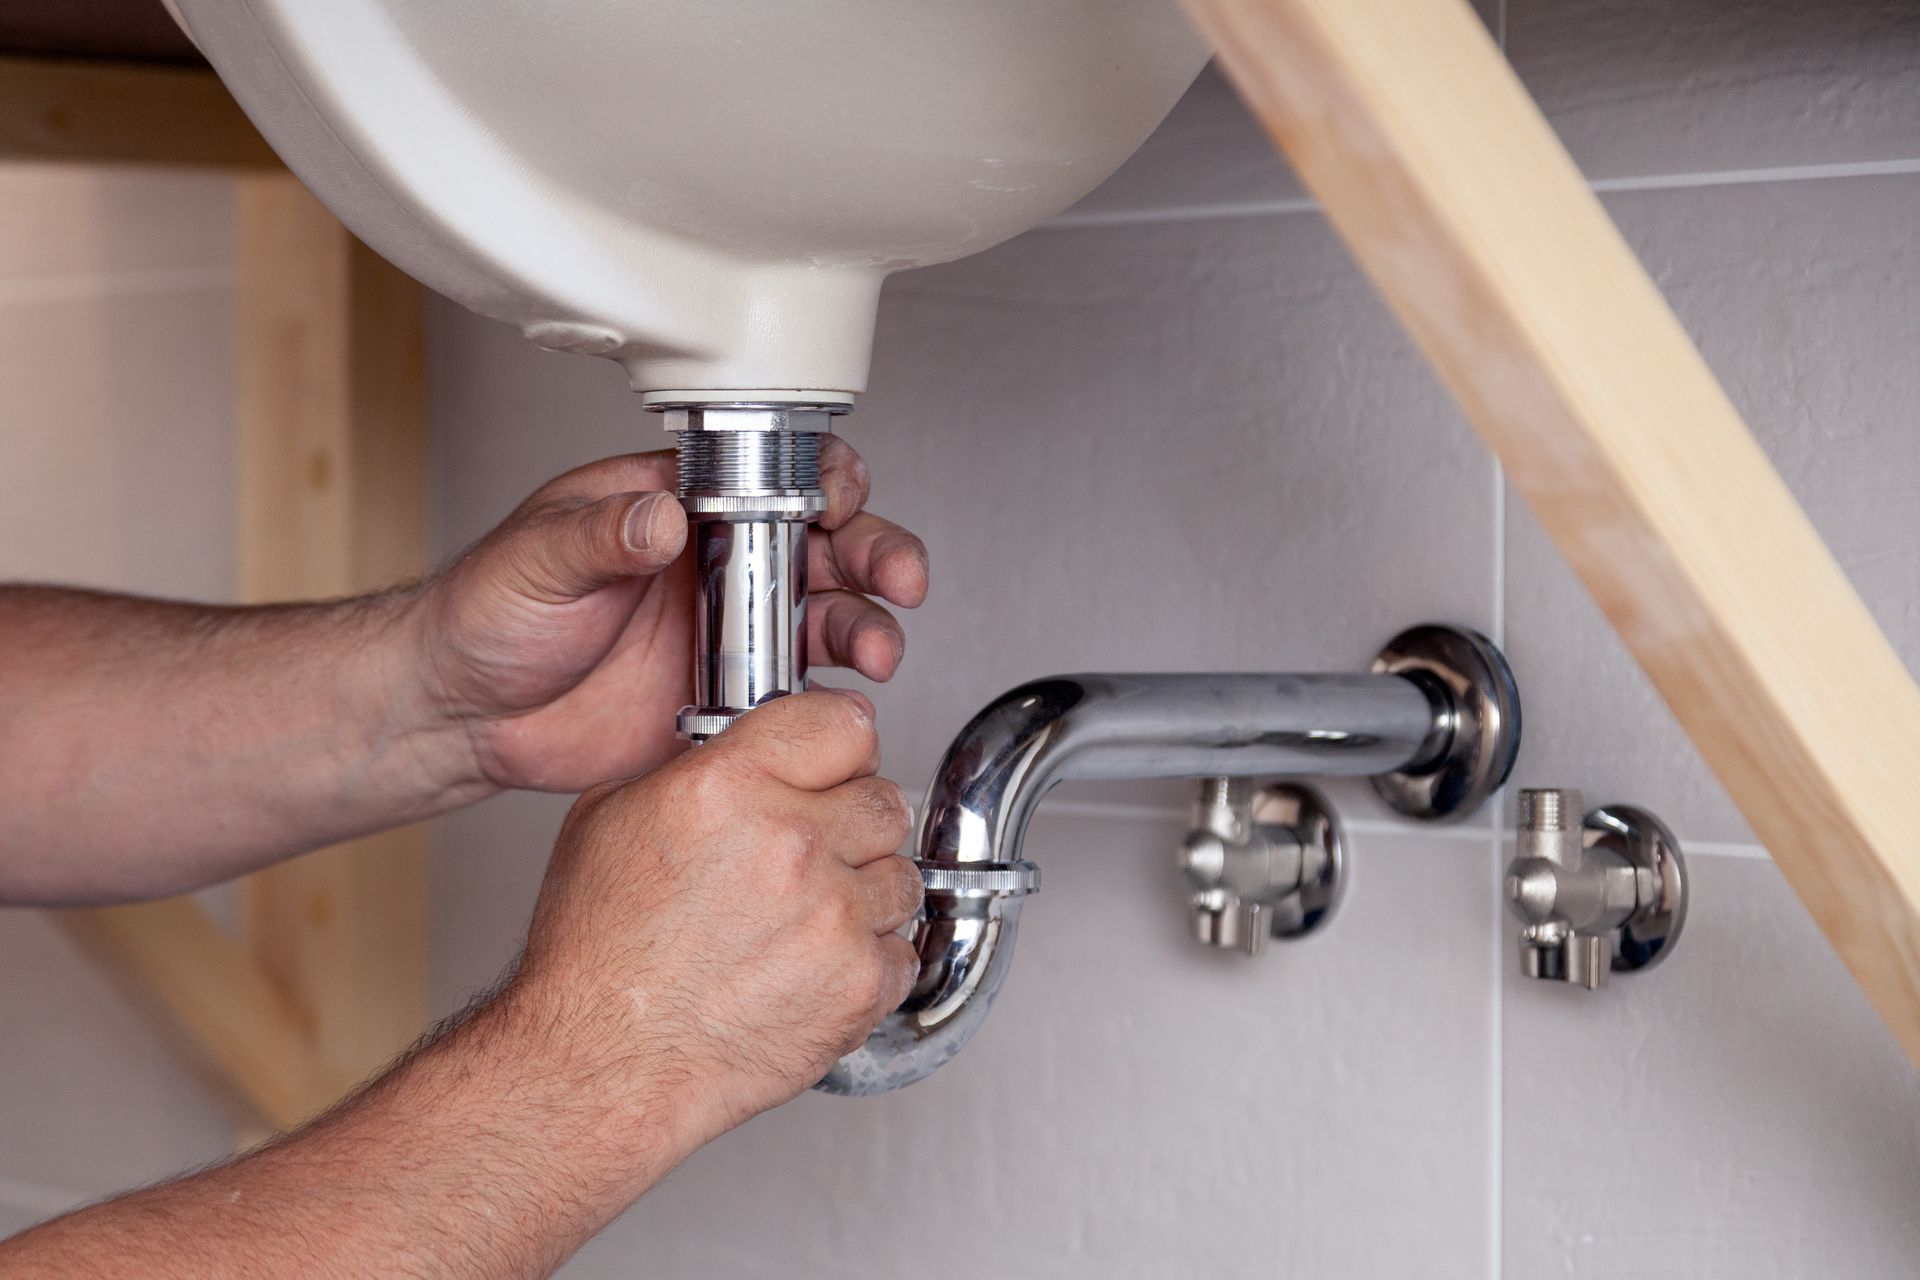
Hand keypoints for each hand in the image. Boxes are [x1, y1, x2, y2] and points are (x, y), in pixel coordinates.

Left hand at [407, 437, 927, 792]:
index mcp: (676, 507)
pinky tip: (838, 701)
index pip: (771, 473)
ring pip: (827, 615)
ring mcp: (728, 631)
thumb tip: (661, 514)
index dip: (823, 480)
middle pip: (826, 544)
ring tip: (877, 648)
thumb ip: (603, 534)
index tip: (840, 499)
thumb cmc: (488, 614)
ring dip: (866, 625)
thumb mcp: (536, 559)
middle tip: (897, 579)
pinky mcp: (728, 698)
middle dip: (876, 554)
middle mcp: (716, 564)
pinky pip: (798, 692)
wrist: (463, 715)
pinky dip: (830, 696)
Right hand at [511, 691, 922, 1147]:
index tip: (835, 765)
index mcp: (729, 785)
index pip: (846, 725)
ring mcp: (833, 914)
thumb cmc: (595, 956)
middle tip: (814, 854)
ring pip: (902, 875)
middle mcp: (790, 841)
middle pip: (884, 799)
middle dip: (854, 824)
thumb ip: (695, 769)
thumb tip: (748, 749)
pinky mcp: (859, 983)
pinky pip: (902, 951)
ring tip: (803, 922)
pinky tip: (812, 970)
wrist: (601, 1064)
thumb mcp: (612, 818)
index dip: (839, 747)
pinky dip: (868, 963)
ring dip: (865, 895)